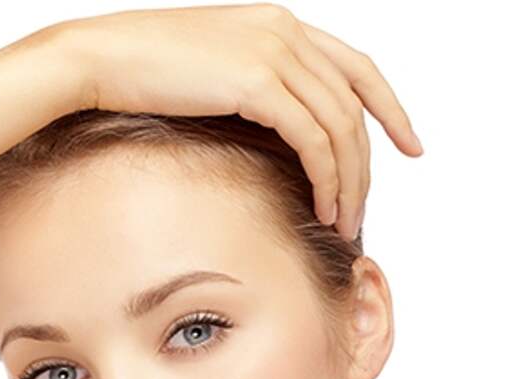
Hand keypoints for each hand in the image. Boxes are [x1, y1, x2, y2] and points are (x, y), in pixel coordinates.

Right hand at [55, 3, 422, 240]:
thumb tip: (280, 136)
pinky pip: (313, 138)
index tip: (409, 144)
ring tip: (343, 221)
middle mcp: (287, 32)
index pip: (358, 68)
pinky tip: (322, 206)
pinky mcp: (256, 80)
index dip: (391, 108)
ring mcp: (274, 52)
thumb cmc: (144, 73)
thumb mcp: (214, 74)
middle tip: (363, 209)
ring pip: (340, 125)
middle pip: (356, 104)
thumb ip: (256, 92)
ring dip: (349, 181)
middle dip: (368, 164)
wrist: (99, 59)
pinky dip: (326, 176)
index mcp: (281, 26)